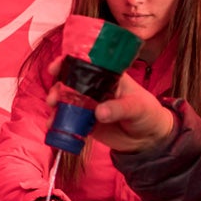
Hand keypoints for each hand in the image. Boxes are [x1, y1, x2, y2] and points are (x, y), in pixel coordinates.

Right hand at [42, 69, 175, 154]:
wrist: (148, 139)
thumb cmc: (148, 113)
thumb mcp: (138, 107)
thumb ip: (120, 108)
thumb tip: (99, 112)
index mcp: (108, 76)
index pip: (86, 63)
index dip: (69, 62)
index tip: (57, 66)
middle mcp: (95, 88)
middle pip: (70, 82)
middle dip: (57, 87)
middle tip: (53, 98)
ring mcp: (89, 105)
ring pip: (67, 101)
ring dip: (56, 105)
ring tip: (53, 114)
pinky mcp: (86, 121)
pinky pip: (69, 120)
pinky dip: (59, 122)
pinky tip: (52, 127)